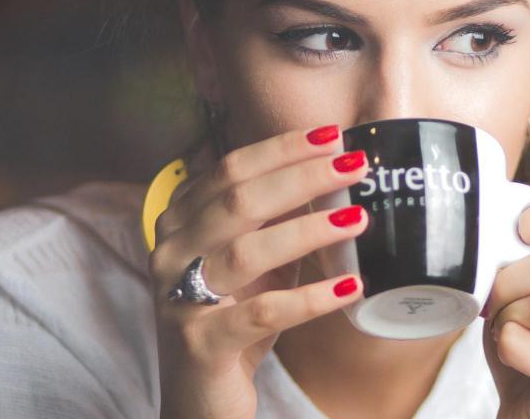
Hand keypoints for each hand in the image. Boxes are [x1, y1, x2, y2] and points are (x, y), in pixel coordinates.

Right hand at [149, 126, 369, 418]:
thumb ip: (277, 221)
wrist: (199, 398)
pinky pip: (261, 314)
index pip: (231, 169)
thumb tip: (332, 175)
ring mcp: (179, 297)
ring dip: (308, 230)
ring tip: (358, 220)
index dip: (282, 149)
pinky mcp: (201, 344)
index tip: (332, 136)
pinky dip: (310, 298)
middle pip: (238, 199)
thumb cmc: (232, 319)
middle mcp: (171, 252)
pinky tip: (350, 287)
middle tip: (356, 165)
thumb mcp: (254, 262)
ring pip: (246, 250)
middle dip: (302, 176)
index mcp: (180, 221)